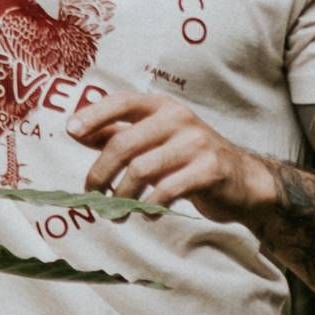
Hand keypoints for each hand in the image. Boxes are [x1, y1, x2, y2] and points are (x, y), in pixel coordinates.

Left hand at [67, 92, 279, 223]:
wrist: (244, 181)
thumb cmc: (190, 160)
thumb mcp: (155, 140)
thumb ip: (118, 134)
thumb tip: (76, 130)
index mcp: (162, 107)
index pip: (123, 102)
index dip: (94, 114)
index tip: (70, 130)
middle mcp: (179, 118)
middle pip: (124, 143)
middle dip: (101, 173)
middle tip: (92, 194)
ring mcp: (196, 143)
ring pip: (141, 170)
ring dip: (122, 196)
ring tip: (117, 211)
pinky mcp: (209, 170)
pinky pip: (166, 190)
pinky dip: (149, 206)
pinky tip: (147, 213)